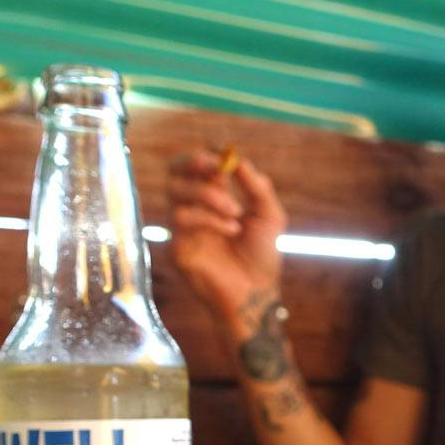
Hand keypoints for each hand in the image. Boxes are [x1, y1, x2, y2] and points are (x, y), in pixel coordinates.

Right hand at [166, 149, 287, 325]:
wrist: (256, 292)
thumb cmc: (262, 255)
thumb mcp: (270, 216)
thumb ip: (257, 186)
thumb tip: (237, 159)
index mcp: (216, 196)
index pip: (198, 164)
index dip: (206, 153)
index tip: (222, 152)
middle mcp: (195, 207)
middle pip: (174, 169)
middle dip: (193, 161)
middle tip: (216, 166)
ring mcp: (184, 226)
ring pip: (175, 190)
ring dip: (208, 194)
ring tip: (235, 212)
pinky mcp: (177, 245)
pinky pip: (182, 218)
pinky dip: (209, 218)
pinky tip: (231, 230)